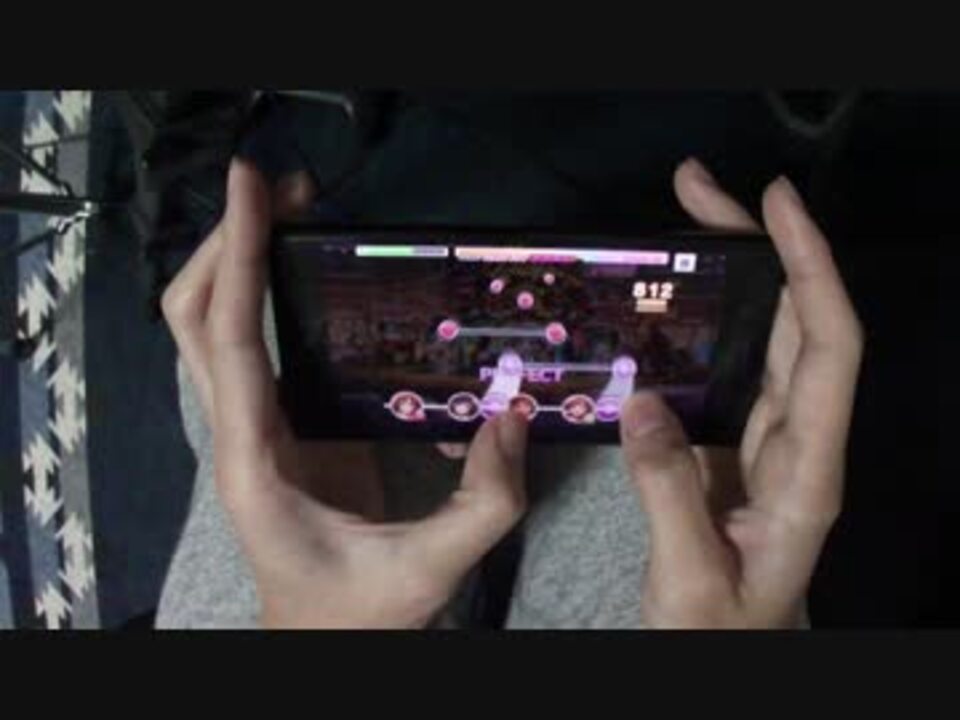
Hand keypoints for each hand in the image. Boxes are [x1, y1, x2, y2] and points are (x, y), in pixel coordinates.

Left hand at [162, 159, 528, 627]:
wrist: (322, 641)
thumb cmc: (354, 614)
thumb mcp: (426, 568)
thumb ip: (481, 504)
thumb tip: (513, 418)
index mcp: (255, 464)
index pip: (230, 341)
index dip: (237, 258)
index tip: (252, 190)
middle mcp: (239, 435)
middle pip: (195, 317)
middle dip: (227, 241)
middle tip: (279, 189)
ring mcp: (256, 426)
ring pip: (214, 325)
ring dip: (240, 259)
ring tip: (294, 210)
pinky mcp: (283, 424)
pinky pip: (256, 343)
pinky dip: (267, 292)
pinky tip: (311, 268)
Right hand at [621, 158, 863, 627]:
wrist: (727, 656)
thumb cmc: (721, 631)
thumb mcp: (691, 577)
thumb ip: (668, 492)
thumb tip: (642, 400)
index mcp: (808, 471)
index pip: (828, 350)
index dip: (811, 270)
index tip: (775, 206)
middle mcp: (800, 440)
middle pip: (800, 321)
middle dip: (761, 244)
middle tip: (695, 190)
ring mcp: (769, 437)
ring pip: (767, 334)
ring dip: (734, 272)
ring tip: (681, 221)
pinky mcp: (734, 442)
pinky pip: (730, 364)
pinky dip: (707, 319)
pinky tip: (671, 299)